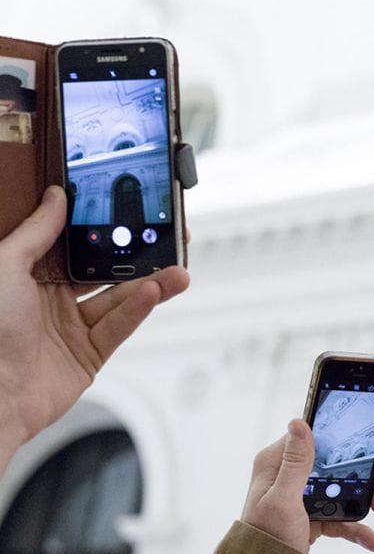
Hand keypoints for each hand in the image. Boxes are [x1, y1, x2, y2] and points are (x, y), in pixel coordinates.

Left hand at [0, 186, 188, 465]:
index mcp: (27, 275)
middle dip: (137, 258)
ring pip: (119, 299)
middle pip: (105, 271)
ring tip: (176, 270)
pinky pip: (118, 326)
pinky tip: (153, 293)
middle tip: (165, 241)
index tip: (129, 213)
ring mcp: (72, 328)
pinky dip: (137, 310)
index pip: (75, 245)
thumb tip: (56, 198)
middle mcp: (50, 300)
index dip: (103, 229)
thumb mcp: (4, 265)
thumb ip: (37, 231)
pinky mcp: (89, 355)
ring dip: (150, 284)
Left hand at [241, 419, 373, 553]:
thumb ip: (295, 462)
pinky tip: (372, 539)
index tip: (372, 451)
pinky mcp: (312, 517)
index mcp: (277, 463)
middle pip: (336, 464)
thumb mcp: (282, 499)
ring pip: (343, 489)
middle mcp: (290, 476)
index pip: (317, 439)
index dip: (346, 443)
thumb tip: (298, 422)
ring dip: (366, 500)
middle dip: (365, 475)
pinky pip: (340, 516)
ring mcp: (302, 497)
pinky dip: (358, 527)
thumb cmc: (265, 539)